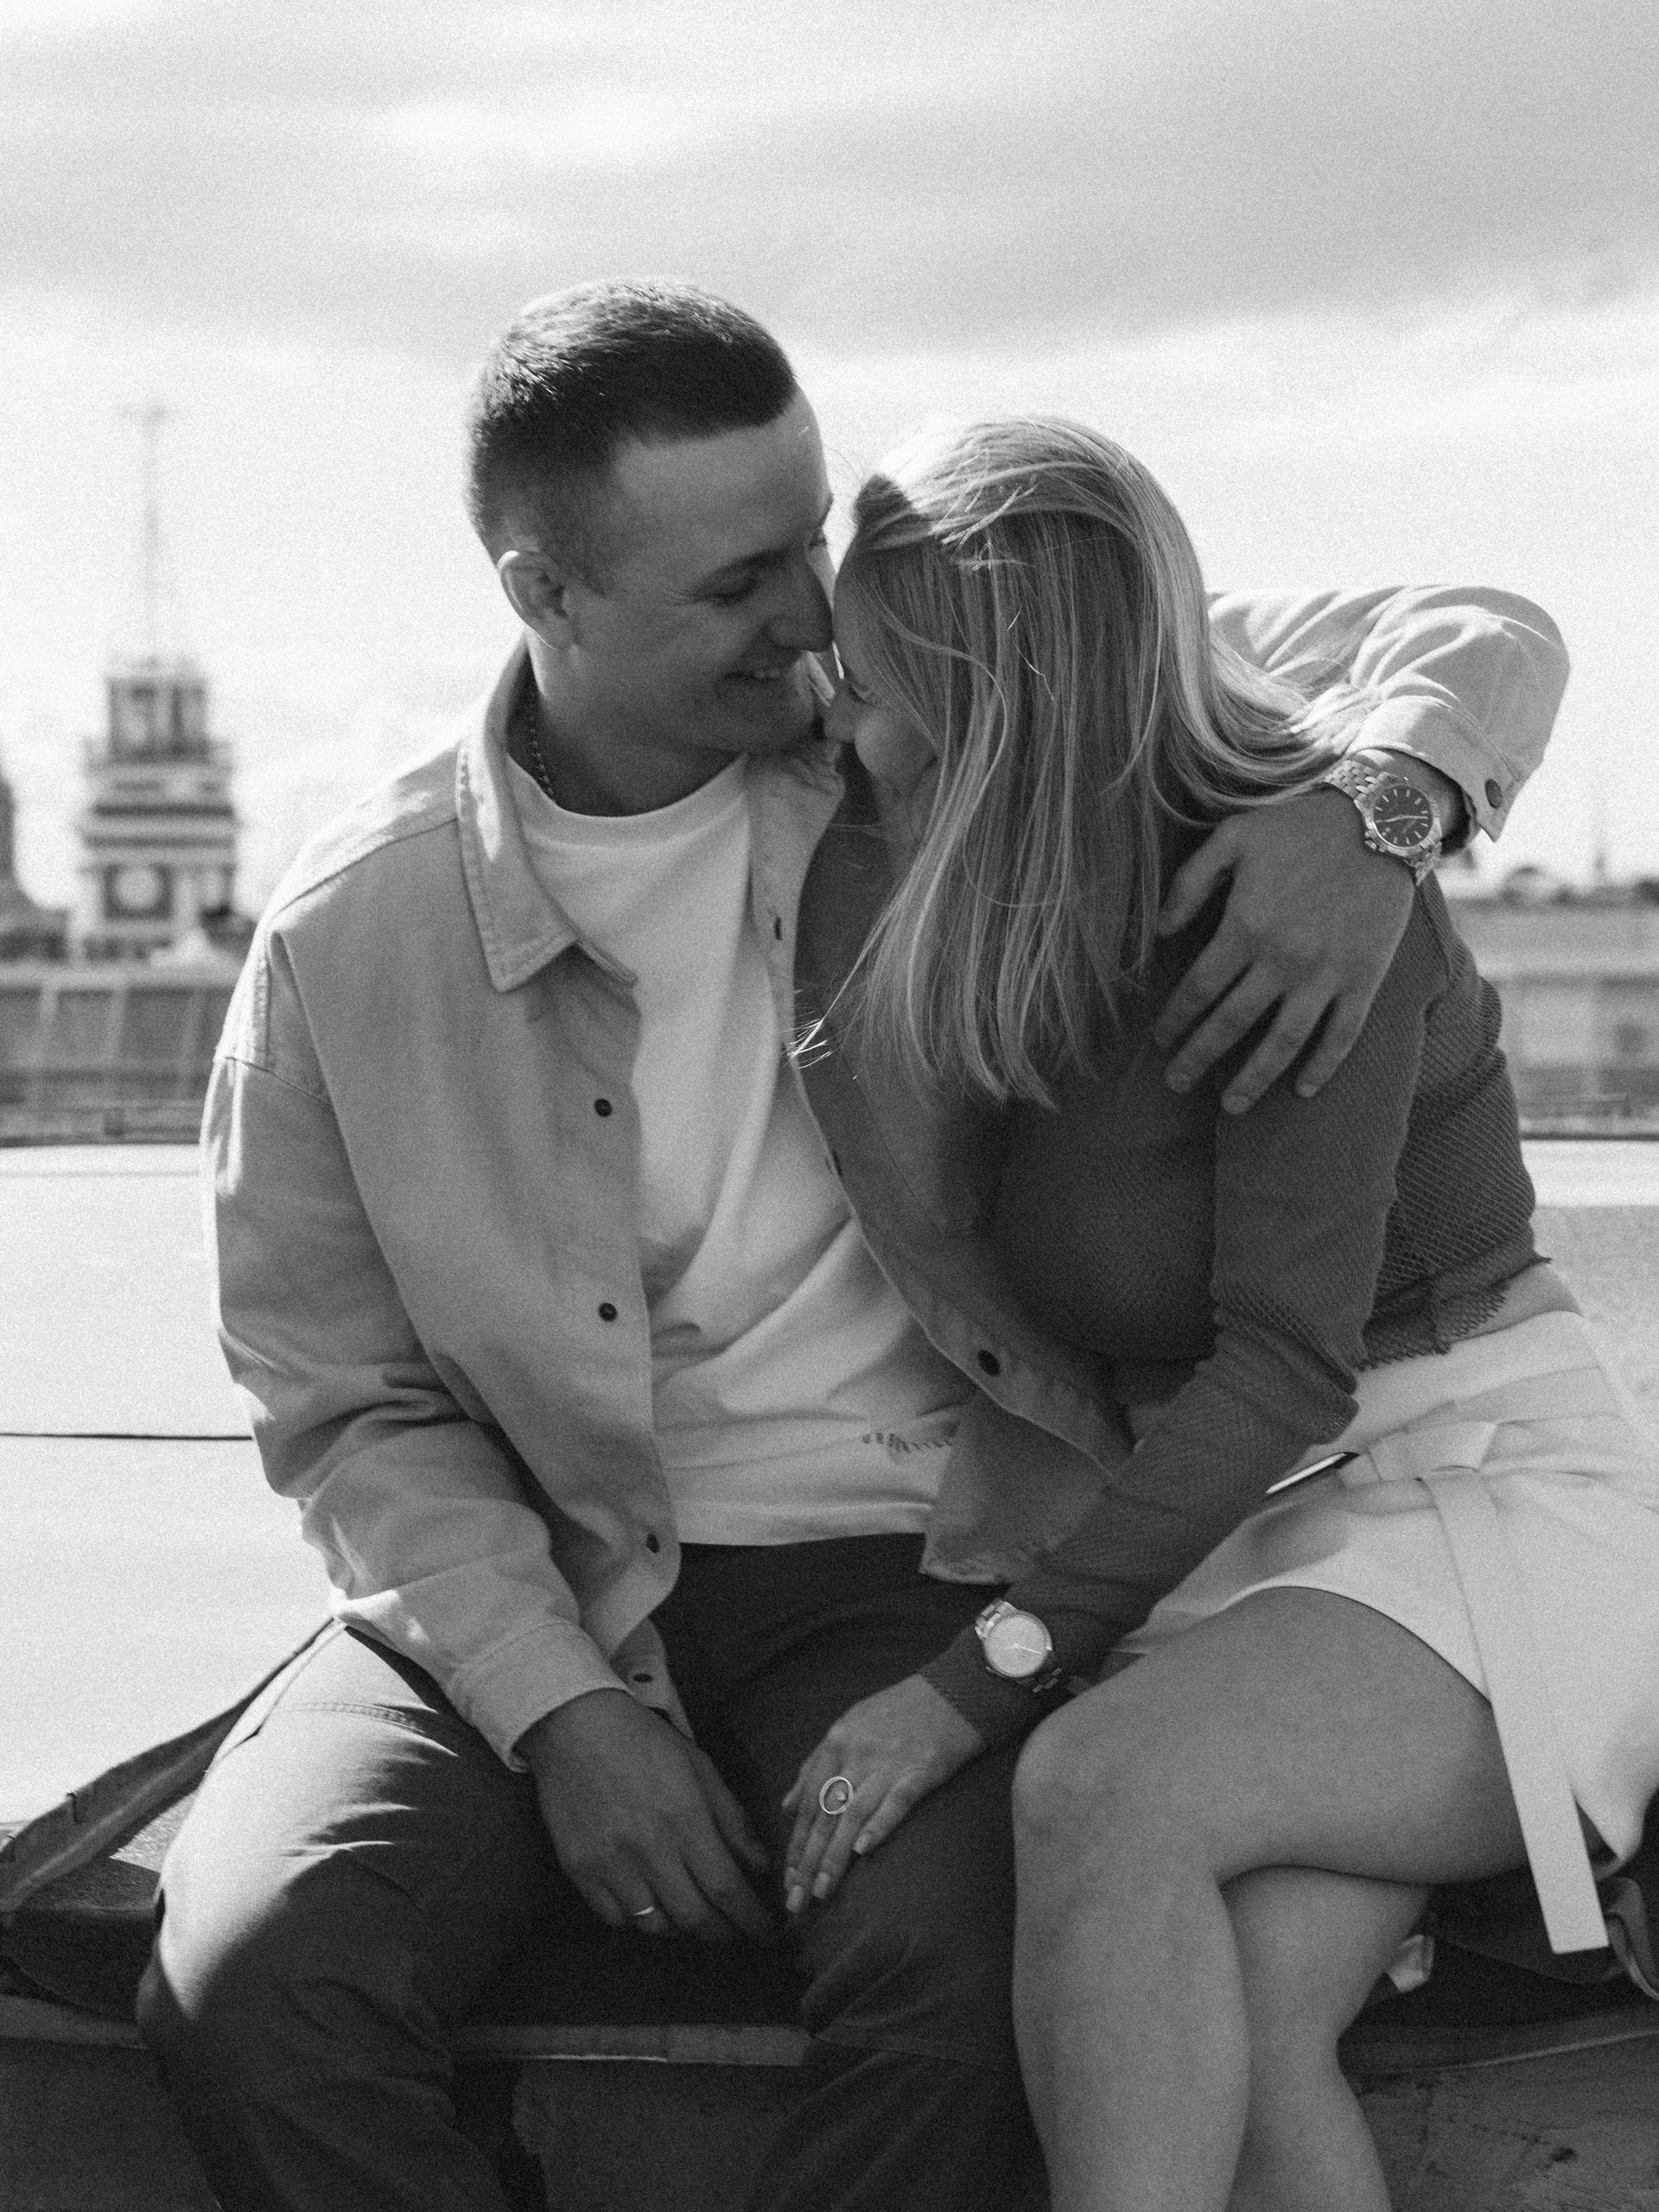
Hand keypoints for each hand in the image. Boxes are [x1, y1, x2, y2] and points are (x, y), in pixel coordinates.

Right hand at [519, 1689, 774, 1944]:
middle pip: (693, 1916)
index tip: (767, 1933)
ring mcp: (609, 1863)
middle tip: (736, 1932)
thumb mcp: (700, 1767)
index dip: (751, 1918)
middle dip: (723, 1933)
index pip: (726, 1887)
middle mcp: (647, 1848)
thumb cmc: (644, 1742)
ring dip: (682, 1929)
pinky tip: (651, 1905)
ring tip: (694, 1916)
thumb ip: (732, 1820)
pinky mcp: (579, 1870)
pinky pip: (615, 1918)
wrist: (575, 1727)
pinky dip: (638, 1921)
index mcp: (684, 1818)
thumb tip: (759, 1866)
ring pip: (654, 1925)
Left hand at [781, 1675, 983, 1916]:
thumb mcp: (850, 1726)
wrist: (954, 1691)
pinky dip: (879, 1825)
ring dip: (836, 1856)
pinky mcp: (922, 1769)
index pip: (809, 1802)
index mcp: (837, 1741)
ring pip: (853, 1814)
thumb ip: (816, 1765)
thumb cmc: (900, 1711)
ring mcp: (889, 1761)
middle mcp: (857, 1752)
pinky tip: (863, 1851)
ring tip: (823, 1891)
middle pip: (826, 1814)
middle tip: (796, 1900)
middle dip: (808, 1861)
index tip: (787, 1879)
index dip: (796, 1844)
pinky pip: (896, 1801)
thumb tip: (787, 1806)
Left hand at [1153, 790, 1412, 1111]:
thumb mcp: (1232, 837)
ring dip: (1254, 1079)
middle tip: (1176, 1083)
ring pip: (1283, 1043)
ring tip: (1231, 1106)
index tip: (1160, 1038)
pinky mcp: (1363, 978)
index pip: (1198, 989)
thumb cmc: (1298, 827)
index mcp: (1245, 927)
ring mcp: (1326, 974)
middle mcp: (1282, 959)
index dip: (1176, 1019)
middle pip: (1230, 1025)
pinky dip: (1323, 1066)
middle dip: (1198, 1059)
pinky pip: (1341, 1034)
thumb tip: (1160, 931)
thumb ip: (1190, 883)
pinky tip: (1302, 1090)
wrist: (1380, 820)